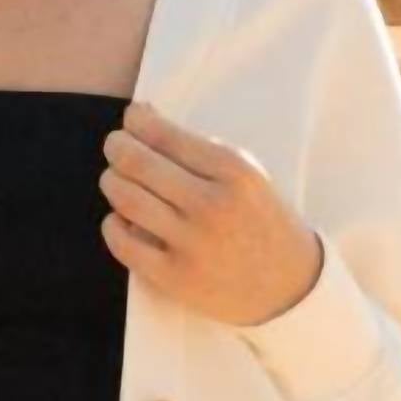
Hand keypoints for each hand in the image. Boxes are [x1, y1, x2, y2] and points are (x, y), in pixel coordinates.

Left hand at [97, 100, 323, 328]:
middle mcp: (210, 205)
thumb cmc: (260, 221)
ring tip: (116, 179)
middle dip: (117, 147)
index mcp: (233, 172)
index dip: (137, 122)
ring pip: (126, 200)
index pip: (165, 135)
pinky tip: (120, 219)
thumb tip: (141, 115)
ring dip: (112, 182)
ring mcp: (191, 244)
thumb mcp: (246, 175)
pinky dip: (112, 225)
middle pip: (136, 163)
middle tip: (115, 146)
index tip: (131, 120)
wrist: (288, 285)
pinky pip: (123, 244)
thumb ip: (198, 149)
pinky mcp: (174, 277)